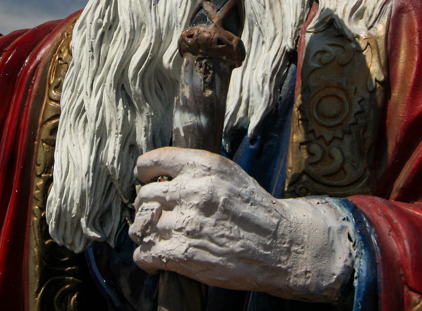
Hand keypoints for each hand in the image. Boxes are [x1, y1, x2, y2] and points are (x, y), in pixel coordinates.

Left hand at [129, 147, 353, 302]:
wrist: (280, 246)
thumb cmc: (256, 211)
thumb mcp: (230, 175)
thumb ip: (197, 171)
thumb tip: (163, 176)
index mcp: (202, 166)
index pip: (153, 161)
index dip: (144, 172)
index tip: (145, 179)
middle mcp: (190, 191)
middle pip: (144, 196)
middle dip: (145, 207)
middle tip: (154, 215)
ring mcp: (183, 223)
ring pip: (140, 226)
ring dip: (143, 233)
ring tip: (152, 237)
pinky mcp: (181, 254)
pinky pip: (144, 254)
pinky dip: (145, 258)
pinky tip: (155, 260)